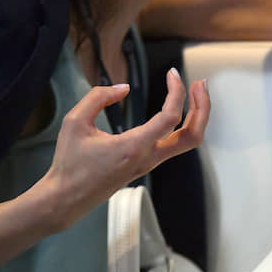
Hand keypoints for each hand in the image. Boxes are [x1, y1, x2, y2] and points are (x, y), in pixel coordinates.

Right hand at [37, 68, 209, 230]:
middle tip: (199, 83)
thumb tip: (123, 88)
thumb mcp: (74, 122)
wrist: (68, 197)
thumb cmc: (70, 163)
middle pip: (193, 135)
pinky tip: (177, 109)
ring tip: (194, 93)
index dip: (177, 93)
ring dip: (197, 117)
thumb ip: (98, 98)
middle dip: (203, 107)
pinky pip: (176, 145)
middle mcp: (149, 157)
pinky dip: (184, 125)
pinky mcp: (148, 164)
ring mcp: (151, 163)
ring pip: (188, 142)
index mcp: (134, 147)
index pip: (170, 118)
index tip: (172, 74)